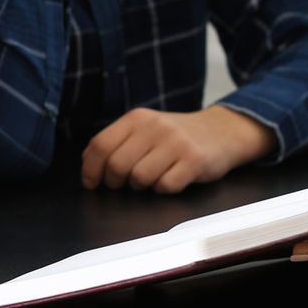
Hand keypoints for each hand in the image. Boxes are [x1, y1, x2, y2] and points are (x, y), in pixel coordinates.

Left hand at [80, 106, 275, 192]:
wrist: (220, 131)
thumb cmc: (175, 136)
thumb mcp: (145, 129)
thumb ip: (117, 142)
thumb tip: (87, 163)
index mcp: (138, 118)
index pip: (100, 144)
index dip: (91, 169)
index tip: (93, 182)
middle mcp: (155, 127)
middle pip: (117, 165)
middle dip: (116, 182)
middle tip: (126, 182)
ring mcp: (176, 143)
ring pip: (140, 178)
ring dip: (142, 186)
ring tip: (152, 178)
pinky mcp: (194, 160)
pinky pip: (166, 186)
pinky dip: (164, 189)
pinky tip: (172, 179)